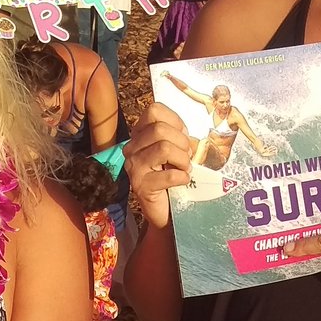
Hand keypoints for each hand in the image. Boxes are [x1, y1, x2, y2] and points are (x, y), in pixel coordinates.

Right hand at [124, 101, 198, 230]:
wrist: (166, 210)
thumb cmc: (172, 177)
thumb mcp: (175, 151)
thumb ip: (177, 136)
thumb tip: (188, 133)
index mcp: (140, 135)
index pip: (154, 110)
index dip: (175, 121)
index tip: (183, 136)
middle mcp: (132, 149)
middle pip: (159, 129)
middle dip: (182, 142)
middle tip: (186, 157)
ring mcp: (134, 168)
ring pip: (164, 148)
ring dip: (182, 159)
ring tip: (184, 168)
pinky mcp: (141, 186)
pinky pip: (168, 175)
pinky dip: (182, 177)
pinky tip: (183, 181)